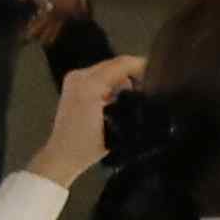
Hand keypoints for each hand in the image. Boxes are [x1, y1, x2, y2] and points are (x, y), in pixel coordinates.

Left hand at [44, 48, 135, 172]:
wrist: (64, 155)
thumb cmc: (88, 145)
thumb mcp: (115, 123)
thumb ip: (128, 99)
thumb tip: (140, 86)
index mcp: (89, 83)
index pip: (121, 64)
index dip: (140, 66)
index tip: (155, 72)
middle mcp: (80, 76)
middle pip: (114, 65)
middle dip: (132, 73)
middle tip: (147, 85)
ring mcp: (74, 80)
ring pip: (107, 70)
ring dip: (121, 79)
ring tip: (135, 93)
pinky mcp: (72, 87)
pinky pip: (98, 77)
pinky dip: (110, 84)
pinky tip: (118, 97)